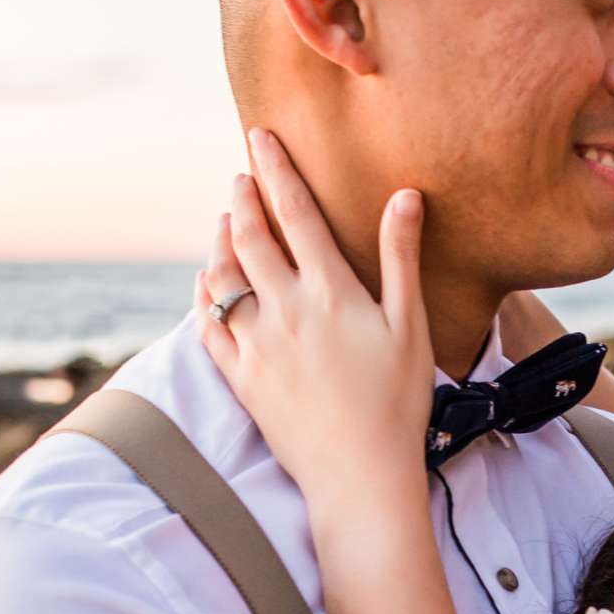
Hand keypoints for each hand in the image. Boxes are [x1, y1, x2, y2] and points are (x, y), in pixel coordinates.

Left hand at [198, 128, 432, 516]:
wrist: (359, 476)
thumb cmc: (398, 404)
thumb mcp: (410, 327)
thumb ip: (400, 258)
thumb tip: (405, 196)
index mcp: (329, 291)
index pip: (295, 212)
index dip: (276, 169)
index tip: (260, 137)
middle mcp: (284, 309)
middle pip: (250, 236)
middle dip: (243, 197)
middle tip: (241, 175)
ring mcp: (256, 343)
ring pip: (222, 275)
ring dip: (221, 240)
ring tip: (227, 220)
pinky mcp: (240, 376)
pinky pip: (208, 323)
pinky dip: (203, 294)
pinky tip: (207, 282)